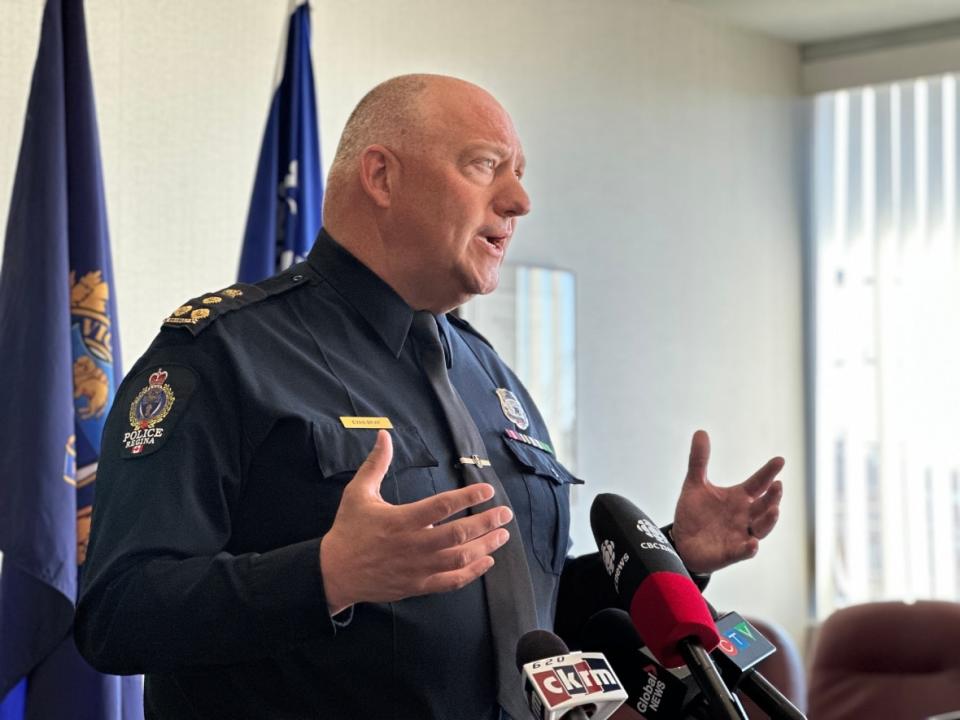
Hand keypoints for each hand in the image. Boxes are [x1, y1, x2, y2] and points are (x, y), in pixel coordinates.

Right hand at [319, 430, 511, 612]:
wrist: (334, 573)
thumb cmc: (349, 530)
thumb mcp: (358, 493)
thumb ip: (375, 464)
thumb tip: (384, 435)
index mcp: (402, 520)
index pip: (442, 506)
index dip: (468, 497)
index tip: (487, 489)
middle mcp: (414, 545)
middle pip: (459, 534)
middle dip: (487, 522)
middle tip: (505, 512)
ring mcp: (418, 568)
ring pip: (460, 558)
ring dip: (486, 546)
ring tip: (503, 534)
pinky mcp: (419, 586)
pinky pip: (452, 581)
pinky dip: (473, 572)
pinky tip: (487, 561)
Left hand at [671, 430, 783, 573]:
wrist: (681, 541)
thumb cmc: (694, 513)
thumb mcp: (694, 484)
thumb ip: (699, 460)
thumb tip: (700, 431)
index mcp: (739, 498)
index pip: (758, 483)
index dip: (768, 472)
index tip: (779, 460)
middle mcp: (745, 516)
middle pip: (764, 506)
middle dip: (773, 497)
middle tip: (778, 485)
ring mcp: (740, 535)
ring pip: (761, 528)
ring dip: (769, 520)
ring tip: (774, 510)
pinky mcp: (731, 553)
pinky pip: (743, 552)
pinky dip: (749, 548)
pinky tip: (753, 544)